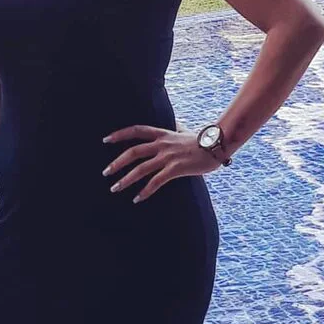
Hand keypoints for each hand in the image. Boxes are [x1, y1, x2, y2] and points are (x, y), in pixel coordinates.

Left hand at [101, 124, 224, 202]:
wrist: (218, 145)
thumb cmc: (202, 140)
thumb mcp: (185, 131)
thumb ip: (177, 129)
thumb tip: (177, 124)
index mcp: (162, 134)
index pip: (136, 130)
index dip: (119, 134)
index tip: (105, 140)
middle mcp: (162, 144)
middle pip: (133, 152)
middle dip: (117, 163)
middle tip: (106, 173)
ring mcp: (168, 157)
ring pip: (141, 169)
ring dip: (126, 179)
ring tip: (114, 188)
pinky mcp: (176, 169)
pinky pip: (156, 182)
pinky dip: (145, 191)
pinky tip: (137, 199)